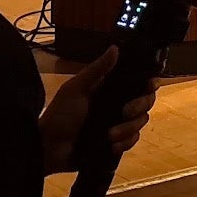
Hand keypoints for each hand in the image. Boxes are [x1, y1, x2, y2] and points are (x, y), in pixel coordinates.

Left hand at [41, 47, 154, 174]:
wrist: (48, 148)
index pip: (139, 83)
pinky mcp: (116, 143)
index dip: (148, 84)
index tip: (148, 86)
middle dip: (139, 107)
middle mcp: (118, 105)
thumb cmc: (60, 115)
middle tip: (125, 112)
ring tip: (110, 135)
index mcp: (111, 90)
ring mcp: (118, 125)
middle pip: (146, 102)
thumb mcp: (75, 89)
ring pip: (140, 122)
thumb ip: (96, 70)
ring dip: (128, 129)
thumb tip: (115, 48)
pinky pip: (131, 141)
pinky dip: (125, 143)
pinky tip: (113, 146)